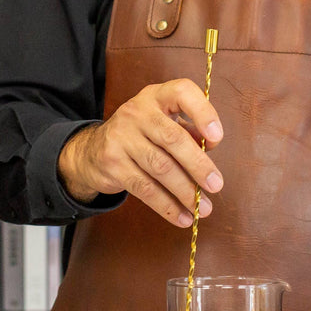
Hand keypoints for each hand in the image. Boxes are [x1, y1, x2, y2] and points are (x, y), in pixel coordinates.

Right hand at [57, 79, 223, 227]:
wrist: (93, 150)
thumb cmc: (142, 136)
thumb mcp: (163, 123)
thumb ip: (188, 131)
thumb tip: (209, 149)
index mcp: (156, 96)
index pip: (181, 92)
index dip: (203, 113)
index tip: (217, 138)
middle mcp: (137, 112)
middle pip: (172, 138)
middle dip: (198, 165)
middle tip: (216, 185)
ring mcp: (121, 137)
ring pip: (160, 168)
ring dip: (185, 192)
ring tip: (203, 208)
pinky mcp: (112, 164)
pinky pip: (145, 189)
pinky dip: (167, 206)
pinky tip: (183, 217)